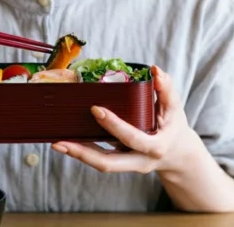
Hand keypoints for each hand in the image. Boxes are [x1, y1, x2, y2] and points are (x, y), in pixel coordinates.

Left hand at [51, 66, 198, 174]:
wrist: (177, 155)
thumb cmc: (173, 128)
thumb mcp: (175, 109)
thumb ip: (166, 89)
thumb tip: (155, 70)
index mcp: (155, 147)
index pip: (132, 138)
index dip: (114, 125)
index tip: (96, 109)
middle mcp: (139, 161)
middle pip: (109, 163)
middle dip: (84, 153)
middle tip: (61, 141)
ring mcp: (128, 164)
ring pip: (101, 164)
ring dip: (78, 155)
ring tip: (57, 143)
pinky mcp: (119, 162)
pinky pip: (100, 159)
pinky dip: (82, 152)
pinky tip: (65, 142)